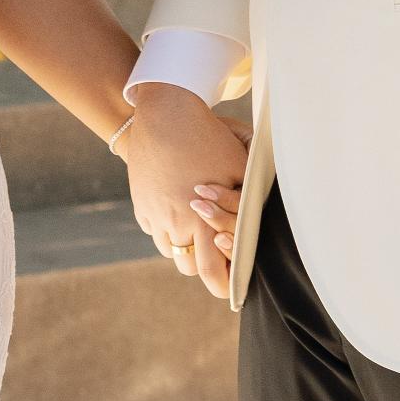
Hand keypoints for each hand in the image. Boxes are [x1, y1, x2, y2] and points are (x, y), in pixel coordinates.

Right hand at [120, 85, 249, 294]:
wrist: (164, 114)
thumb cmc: (209, 139)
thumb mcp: (238, 168)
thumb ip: (247, 202)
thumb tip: (259, 223)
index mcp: (201, 219)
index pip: (212, 272)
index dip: (225, 285)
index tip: (235, 286)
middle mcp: (175, 223)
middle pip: (189, 268)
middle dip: (206, 269)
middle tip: (220, 262)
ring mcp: (154, 215)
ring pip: (170, 251)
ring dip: (185, 248)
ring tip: (198, 232)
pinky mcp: (141, 205)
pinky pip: (155, 230)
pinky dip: (167, 229)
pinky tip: (178, 212)